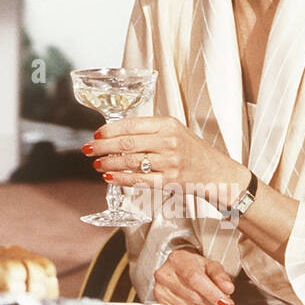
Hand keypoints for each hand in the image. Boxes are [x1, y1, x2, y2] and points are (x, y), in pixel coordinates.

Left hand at [85, 116, 244, 194]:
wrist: (217, 172)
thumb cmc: (191, 150)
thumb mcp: (174, 130)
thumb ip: (149, 129)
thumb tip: (115, 132)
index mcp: (167, 124)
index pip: (131, 124)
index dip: (109, 130)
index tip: (96, 134)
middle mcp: (168, 141)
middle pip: (127, 143)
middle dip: (102, 146)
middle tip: (87, 149)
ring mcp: (170, 162)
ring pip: (130, 162)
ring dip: (108, 163)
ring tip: (96, 163)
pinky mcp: (170, 180)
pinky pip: (139, 179)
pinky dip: (121, 178)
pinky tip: (109, 176)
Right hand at [154, 250, 235, 304]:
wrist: (177, 268)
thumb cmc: (194, 266)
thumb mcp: (210, 266)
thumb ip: (221, 276)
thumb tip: (227, 289)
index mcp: (177, 259)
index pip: (195, 278)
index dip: (212, 293)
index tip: (225, 303)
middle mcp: (165, 273)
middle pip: (192, 295)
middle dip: (211, 303)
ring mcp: (160, 288)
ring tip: (210, 303)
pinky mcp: (160, 301)